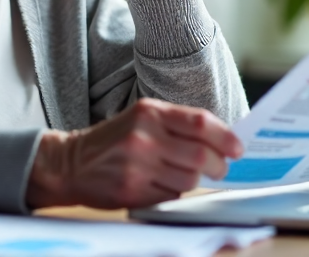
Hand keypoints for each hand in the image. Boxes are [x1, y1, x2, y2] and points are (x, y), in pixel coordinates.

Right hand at [25, 98, 243, 208]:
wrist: (70, 162)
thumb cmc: (114, 140)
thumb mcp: (141, 118)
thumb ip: (177, 125)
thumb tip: (223, 141)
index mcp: (149, 112)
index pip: (200, 123)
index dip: (225, 137)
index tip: (238, 148)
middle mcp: (143, 136)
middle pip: (201, 156)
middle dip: (218, 165)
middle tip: (220, 168)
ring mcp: (137, 165)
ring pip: (189, 180)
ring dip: (195, 181)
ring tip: (184, 175)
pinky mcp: (131, 190)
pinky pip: (170, 196)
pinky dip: (174, 192)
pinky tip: (161, 183)